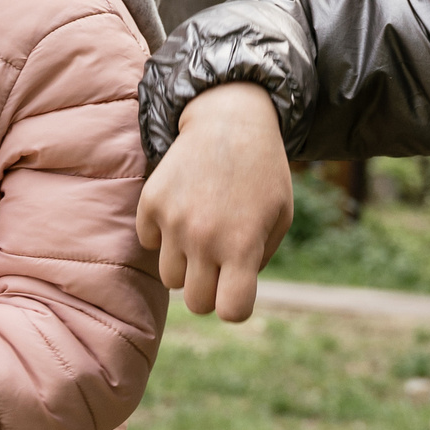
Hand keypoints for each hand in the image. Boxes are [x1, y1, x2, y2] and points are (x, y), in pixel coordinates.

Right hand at [135, 83, 292, 322]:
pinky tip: (183, 207)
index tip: (239, 288)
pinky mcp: (150, 203)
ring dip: (186, 264)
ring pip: (170, 279)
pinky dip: (163, 234)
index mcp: (243, 244)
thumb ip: (258, 261)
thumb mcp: (280, 217)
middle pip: (196, 302)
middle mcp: (205, 237)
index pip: (232, 310)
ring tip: (203, 231)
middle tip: (220, 261)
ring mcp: (173, 220)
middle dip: (210, 289)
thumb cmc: (262, 173)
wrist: (230, 119)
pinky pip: (149, 243)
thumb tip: (227, 293)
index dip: (237, 305)